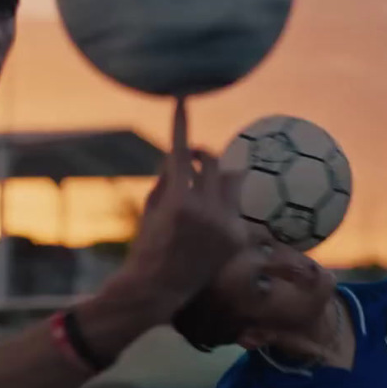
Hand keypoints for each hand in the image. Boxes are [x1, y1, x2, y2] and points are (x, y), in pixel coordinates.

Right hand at [118, 98, 247, 318]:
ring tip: (207, 185)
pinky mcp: (238, 238)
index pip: (181, 151)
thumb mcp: (151, 208)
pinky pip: (236, 207)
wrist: (160, 288)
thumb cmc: (148, 246)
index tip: (181, 99)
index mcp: (179, 200)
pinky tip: (214, 220)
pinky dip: (225, 205)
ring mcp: (226, 225)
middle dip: (203, 154)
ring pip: (233, 181)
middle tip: (195, 157)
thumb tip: (179, 155)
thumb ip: (167, 178)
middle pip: (213, 161)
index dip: (181, 122)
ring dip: (220, 176)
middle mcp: (206, 210)